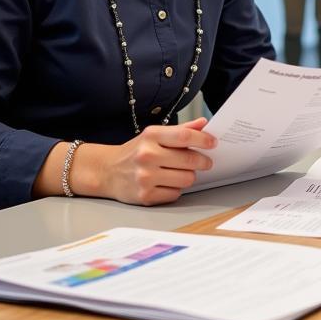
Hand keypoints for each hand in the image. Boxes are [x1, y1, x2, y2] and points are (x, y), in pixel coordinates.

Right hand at [82, 118, 216, 205]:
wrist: (106, 171)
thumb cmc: (135, 151)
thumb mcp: (154, 135)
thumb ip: (180, 130)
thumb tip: (204, 124)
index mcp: (151, 136)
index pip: (184, 136)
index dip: (203, 140)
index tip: (213, 143)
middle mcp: (147, 155)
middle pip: (189, 161)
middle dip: (202, 162)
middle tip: (205, 162)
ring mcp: (145, 177)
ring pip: (186, 179)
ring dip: (188, 176)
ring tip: (180, 172)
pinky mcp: (145, 196)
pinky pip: (175, 194)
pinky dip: (175, 189)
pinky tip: (167, 183)